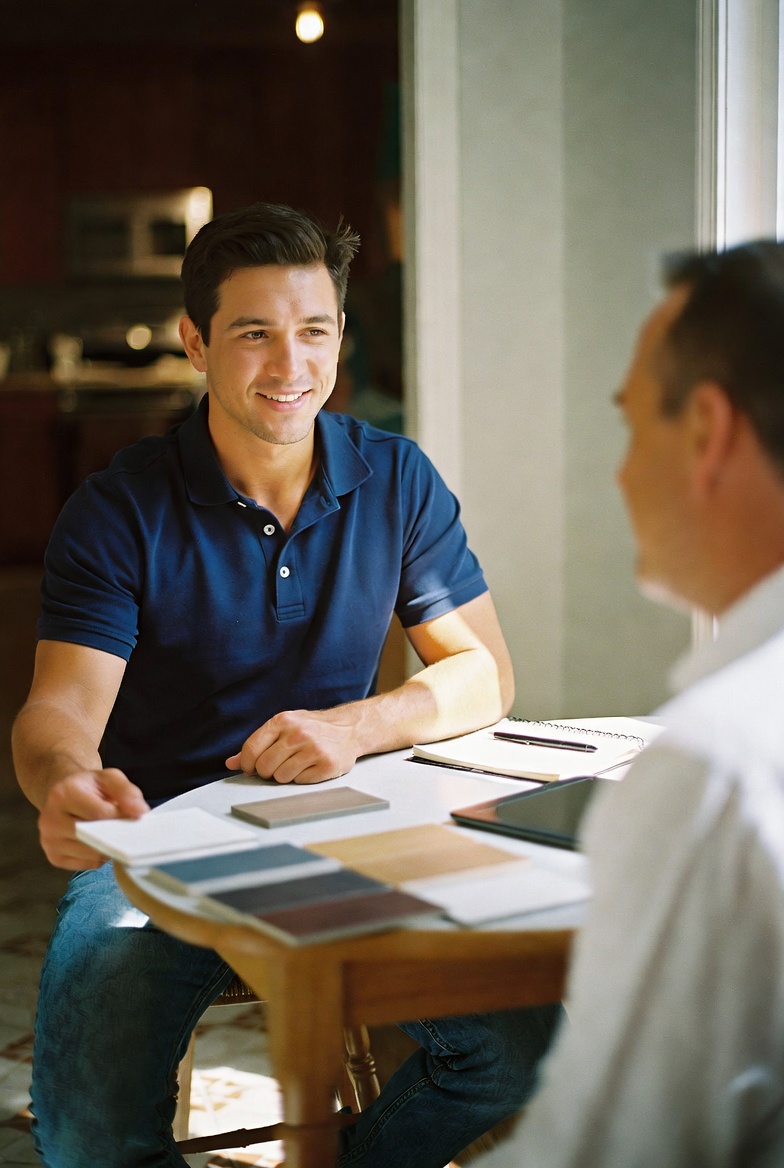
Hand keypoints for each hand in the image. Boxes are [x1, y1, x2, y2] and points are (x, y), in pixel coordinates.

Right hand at [37, 769, 149, 869]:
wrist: (64, 796)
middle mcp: (50, 820)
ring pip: (91, 854)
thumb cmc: (89, 787)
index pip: (99, 814)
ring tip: (111, 833)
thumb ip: (126, 791)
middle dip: (116, 834)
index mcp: (62, 794)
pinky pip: (87, 864)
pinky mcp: (54, 858)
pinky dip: (100, 857)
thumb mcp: (109, 778)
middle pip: (93, 837)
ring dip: (109, 847)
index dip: (120, 817)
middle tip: (127, 829)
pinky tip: (99, 842)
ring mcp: (49, 841)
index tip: (132, 815)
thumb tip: (140, 812)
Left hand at [226, 708, 360, 784]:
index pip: (251, 749)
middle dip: (268, 771)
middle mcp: (298, 733)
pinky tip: (311, 767)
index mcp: (283, 721)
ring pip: (281, 777)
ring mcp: (313, 749)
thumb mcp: (283, 728)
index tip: (253, 767)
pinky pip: (300, 782)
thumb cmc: (311, 728)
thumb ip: (256, 744)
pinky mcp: (327, 764)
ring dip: (286, 775)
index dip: (248, 764)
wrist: (348, 728)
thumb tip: (231, 763)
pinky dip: (303, 778)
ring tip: (298, 764)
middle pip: (264, 767)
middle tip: (280, 764)